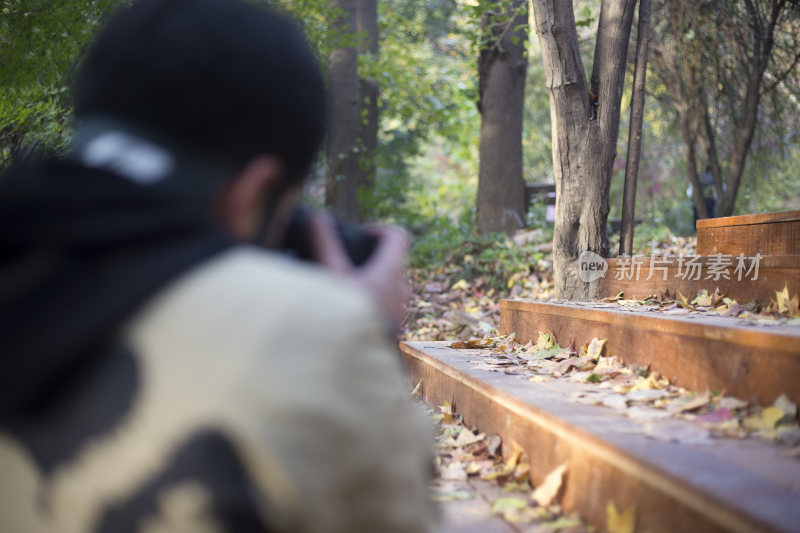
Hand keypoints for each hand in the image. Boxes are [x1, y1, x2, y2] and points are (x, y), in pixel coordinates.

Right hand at [307, 212, 409, 329]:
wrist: (357, 359)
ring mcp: (401, 308)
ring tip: (346, 287)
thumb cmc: (346, 313)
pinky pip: (387, 304)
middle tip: (347, 262)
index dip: (379, 230)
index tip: (361, 236)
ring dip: (372, 280)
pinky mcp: (395, 325)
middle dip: (371, 257)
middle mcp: (401, 287)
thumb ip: (324, 243)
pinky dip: (373, 300)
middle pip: (393, 260)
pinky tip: (351, 309)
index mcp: (391, 270)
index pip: (397, 236)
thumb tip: (316, 217)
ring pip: (390, 283)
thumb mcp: (332, 274)